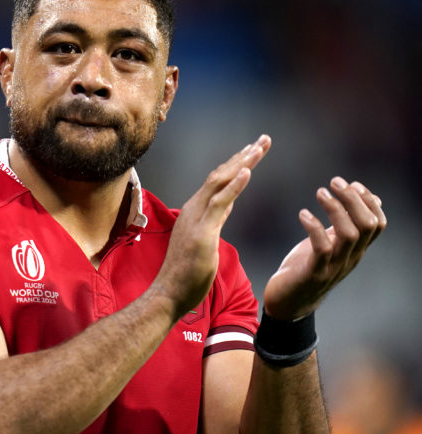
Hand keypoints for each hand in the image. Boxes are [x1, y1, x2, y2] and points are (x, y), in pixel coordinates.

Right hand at [154, 135, 270, 318]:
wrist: (169, 293)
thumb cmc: (186, 273)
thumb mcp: (206, 238)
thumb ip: (216, 218)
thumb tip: (230, 202)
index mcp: (196, 211)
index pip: (218, 180)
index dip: (238, 163)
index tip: (255, 149)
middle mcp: (194, 209)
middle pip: (220, 175)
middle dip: (243, 156)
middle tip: (264, 139)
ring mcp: (196, 219)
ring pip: (219, 183)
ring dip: (241, 164)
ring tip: (259, 148)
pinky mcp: (202, 232)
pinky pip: (220, 203)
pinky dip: (234, 186)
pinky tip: (247, 172)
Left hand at [263, 177, 385, 320]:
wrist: (287, 302)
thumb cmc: (306, 268)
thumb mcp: (329, 243)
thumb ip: (345, 225)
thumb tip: (367, 200)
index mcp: (356, 250)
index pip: (378, 223)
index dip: (369, 201)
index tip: (352, 184)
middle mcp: (350, 258)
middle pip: (367, 224)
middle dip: (353, 199)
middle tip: (334, 182)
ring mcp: (334, 267)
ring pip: (349, 234)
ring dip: (335, 209)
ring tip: (319, 192)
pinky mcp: (315, 273)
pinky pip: (322, 248)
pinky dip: (314, 228)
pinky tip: (303, 214)